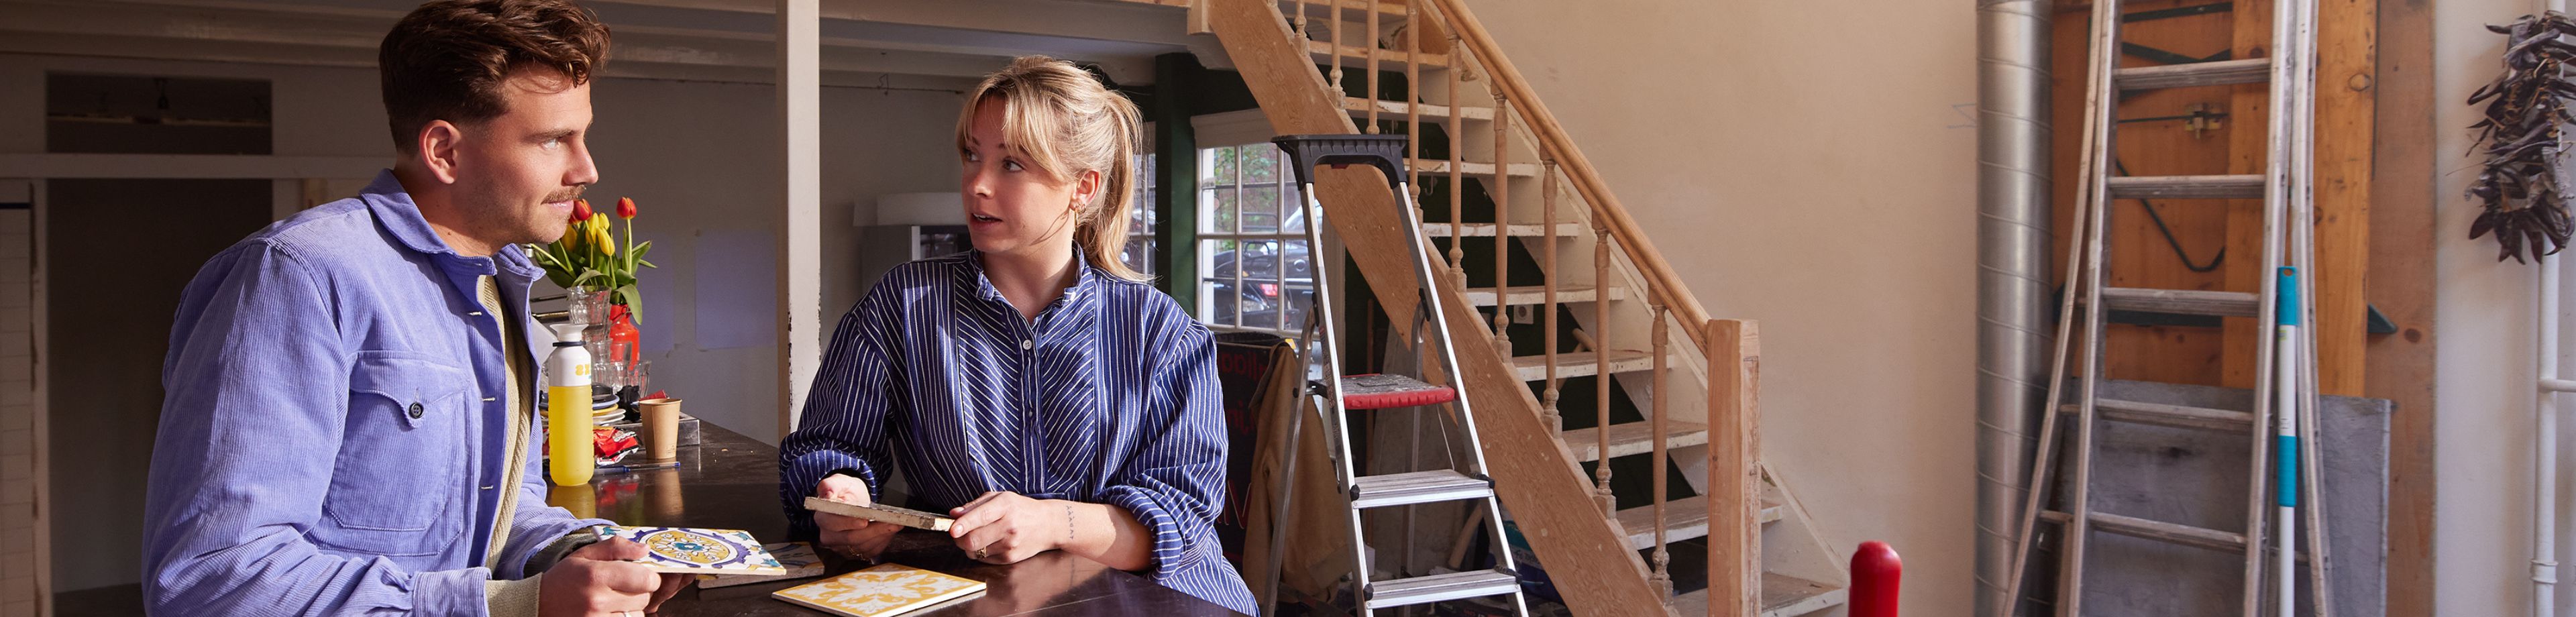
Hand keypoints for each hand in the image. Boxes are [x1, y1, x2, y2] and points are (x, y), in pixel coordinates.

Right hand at [539, 538, 662, 616]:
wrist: (538, 605)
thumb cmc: (565, 578)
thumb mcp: (586, 555)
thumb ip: (617, 548)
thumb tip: (645, 549)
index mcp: (596, 575)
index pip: (645, 579)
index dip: (649, 577)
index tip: (642, 575)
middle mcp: (598, 600)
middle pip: (644, 598)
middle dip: (640, 591)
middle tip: (624, 587)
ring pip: (637, 615)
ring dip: (632, 608)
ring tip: (614, 601)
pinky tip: (610, 611)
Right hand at [813, 475, 897, 559]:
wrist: (853, 502)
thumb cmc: (845, 492)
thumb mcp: (838, 482)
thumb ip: (830, 485)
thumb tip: (826, 494)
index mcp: (822, 518)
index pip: (833, 524)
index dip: (849, 523)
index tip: (865, 520)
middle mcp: (829, 536)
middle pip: (851, 538)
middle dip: (874, 530)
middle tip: (891, 522)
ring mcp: (841, 547)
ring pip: (863, 546)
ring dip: (881, 535)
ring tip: (896, 524)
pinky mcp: (854, 553)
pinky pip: (870, 552)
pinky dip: (882, 542)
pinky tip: (889, 531)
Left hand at [948, 491, 1071, 564]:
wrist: (1047, 525)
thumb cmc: (1021, 509)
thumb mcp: (1000, 498)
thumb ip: (975, 505)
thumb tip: (954, 514)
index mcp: (1005, 506)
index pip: (981, 517)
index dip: (964, 524)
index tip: (952, 529)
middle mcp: (1009, 526)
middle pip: (973, 540)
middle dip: (959, 538)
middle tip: (958, 533)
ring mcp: (1010, 545)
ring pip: (975, 552)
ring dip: (969, 546)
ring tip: (978, 536)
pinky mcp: (1010, 558)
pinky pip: (984, 559)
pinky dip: (980, 552)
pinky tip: (990, 543)